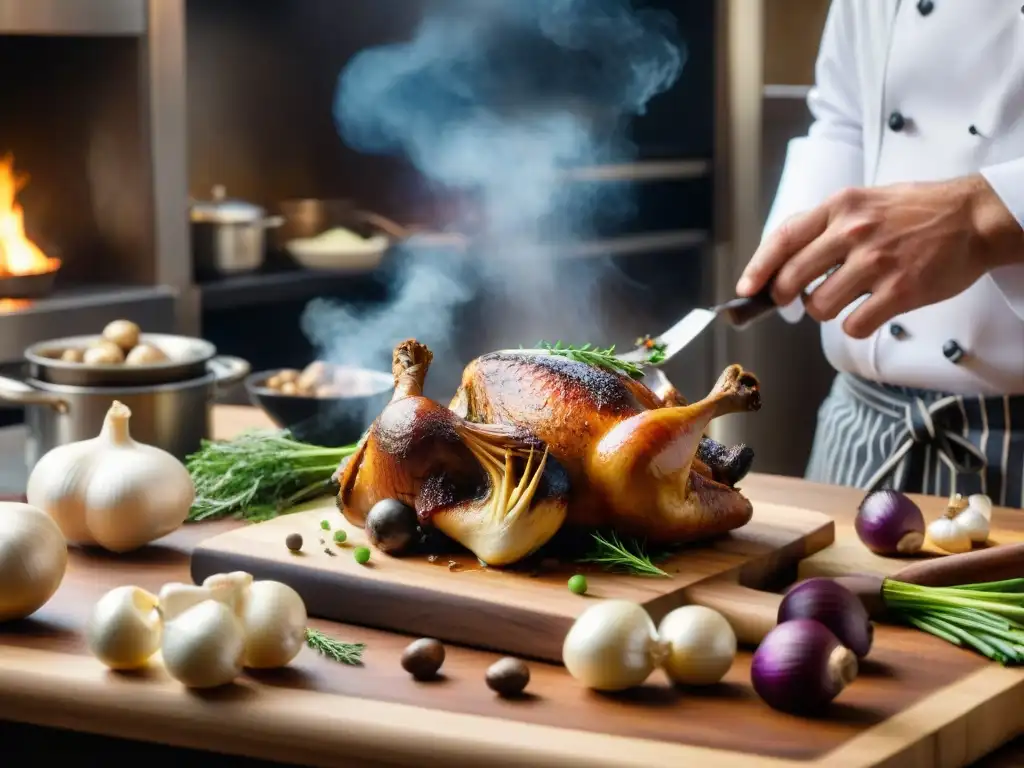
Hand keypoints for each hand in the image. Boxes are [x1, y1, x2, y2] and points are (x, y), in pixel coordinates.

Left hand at [735, 175, 1023, 338]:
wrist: (973, 217)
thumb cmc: (914, 212)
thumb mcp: (863, 202)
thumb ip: (824, 227)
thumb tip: (780, 262)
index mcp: (840, 207)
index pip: (783, 239)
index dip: (758, 267)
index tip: (746, 288)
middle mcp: (854, 232)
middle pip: (792, 279)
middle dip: (785, 297)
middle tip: (796, 299)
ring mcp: (877, 262)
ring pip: (819, 307)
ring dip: (824, 310)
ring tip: (844, 297)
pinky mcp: (900, 291)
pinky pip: (853, 325)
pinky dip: (854, 325)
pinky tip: (868, 310)